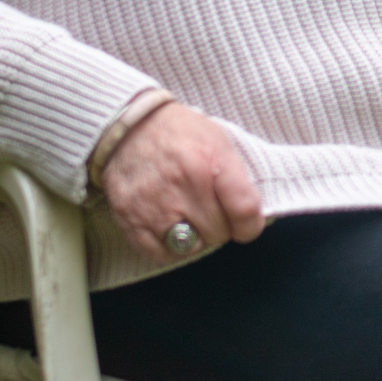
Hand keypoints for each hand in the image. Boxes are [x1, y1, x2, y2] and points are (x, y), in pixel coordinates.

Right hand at [101, 103, 265, 257]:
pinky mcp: (131, 219)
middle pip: (218, 233)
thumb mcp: (218, 140)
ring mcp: (155, 205)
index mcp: (210, 161)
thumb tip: (252, 215)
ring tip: (189, 217)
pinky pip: (160, 254)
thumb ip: (237, 177)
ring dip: (195, 238)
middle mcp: (183, 185)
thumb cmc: (180, 133)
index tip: (246, 224)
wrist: (129, 126)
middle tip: (210, 209)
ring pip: (191, 247)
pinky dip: (169, 247)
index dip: (250, 224)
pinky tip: (169, 227)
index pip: (244, 210)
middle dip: (219, 226)